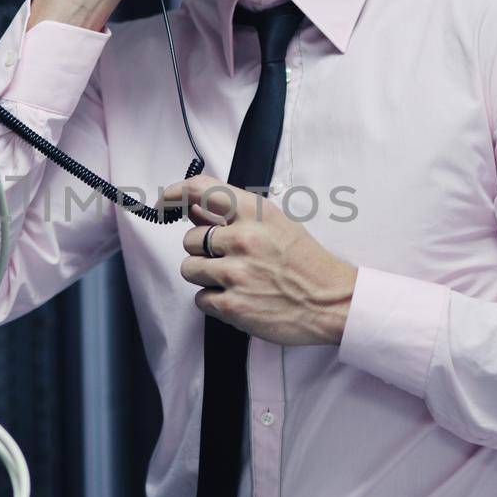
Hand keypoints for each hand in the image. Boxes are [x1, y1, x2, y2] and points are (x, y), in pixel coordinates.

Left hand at [161, 174, 357, 346]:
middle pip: (190, 239)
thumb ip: (235, 216)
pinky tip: (239, 298)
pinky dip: (214, 301)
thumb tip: (194, 210)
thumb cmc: (305, 264)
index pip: (202, 190)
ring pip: (189, 269)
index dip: (176, 193)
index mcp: (256, 214)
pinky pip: (200, 299)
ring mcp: (237, 273)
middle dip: (202, 251)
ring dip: (205, 276)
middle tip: (227, 260)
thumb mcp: (276, 225)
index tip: (165, 201)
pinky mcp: (233, 305)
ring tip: (234, 280)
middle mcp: (244, 239)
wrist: (331, 303)